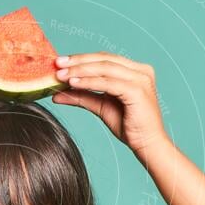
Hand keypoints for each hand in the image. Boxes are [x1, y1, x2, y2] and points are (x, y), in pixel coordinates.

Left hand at [52, 51, 167, 157]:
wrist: (147, 145)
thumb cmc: (129, 126)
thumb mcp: (101, 107)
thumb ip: (82, 97)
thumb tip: (57, 94)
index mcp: (135, 70)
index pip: (105, 58)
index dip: (81, 58)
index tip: (60, 62)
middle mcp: (140, 70)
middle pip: (104, 59)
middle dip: (78, 61)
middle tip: (57, 63)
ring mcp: (141, 79)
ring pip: (105, 68)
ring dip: (80, 70)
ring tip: (61, 75)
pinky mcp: (137, 91)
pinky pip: (108, 83)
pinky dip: (89, 82)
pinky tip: (74, 83)